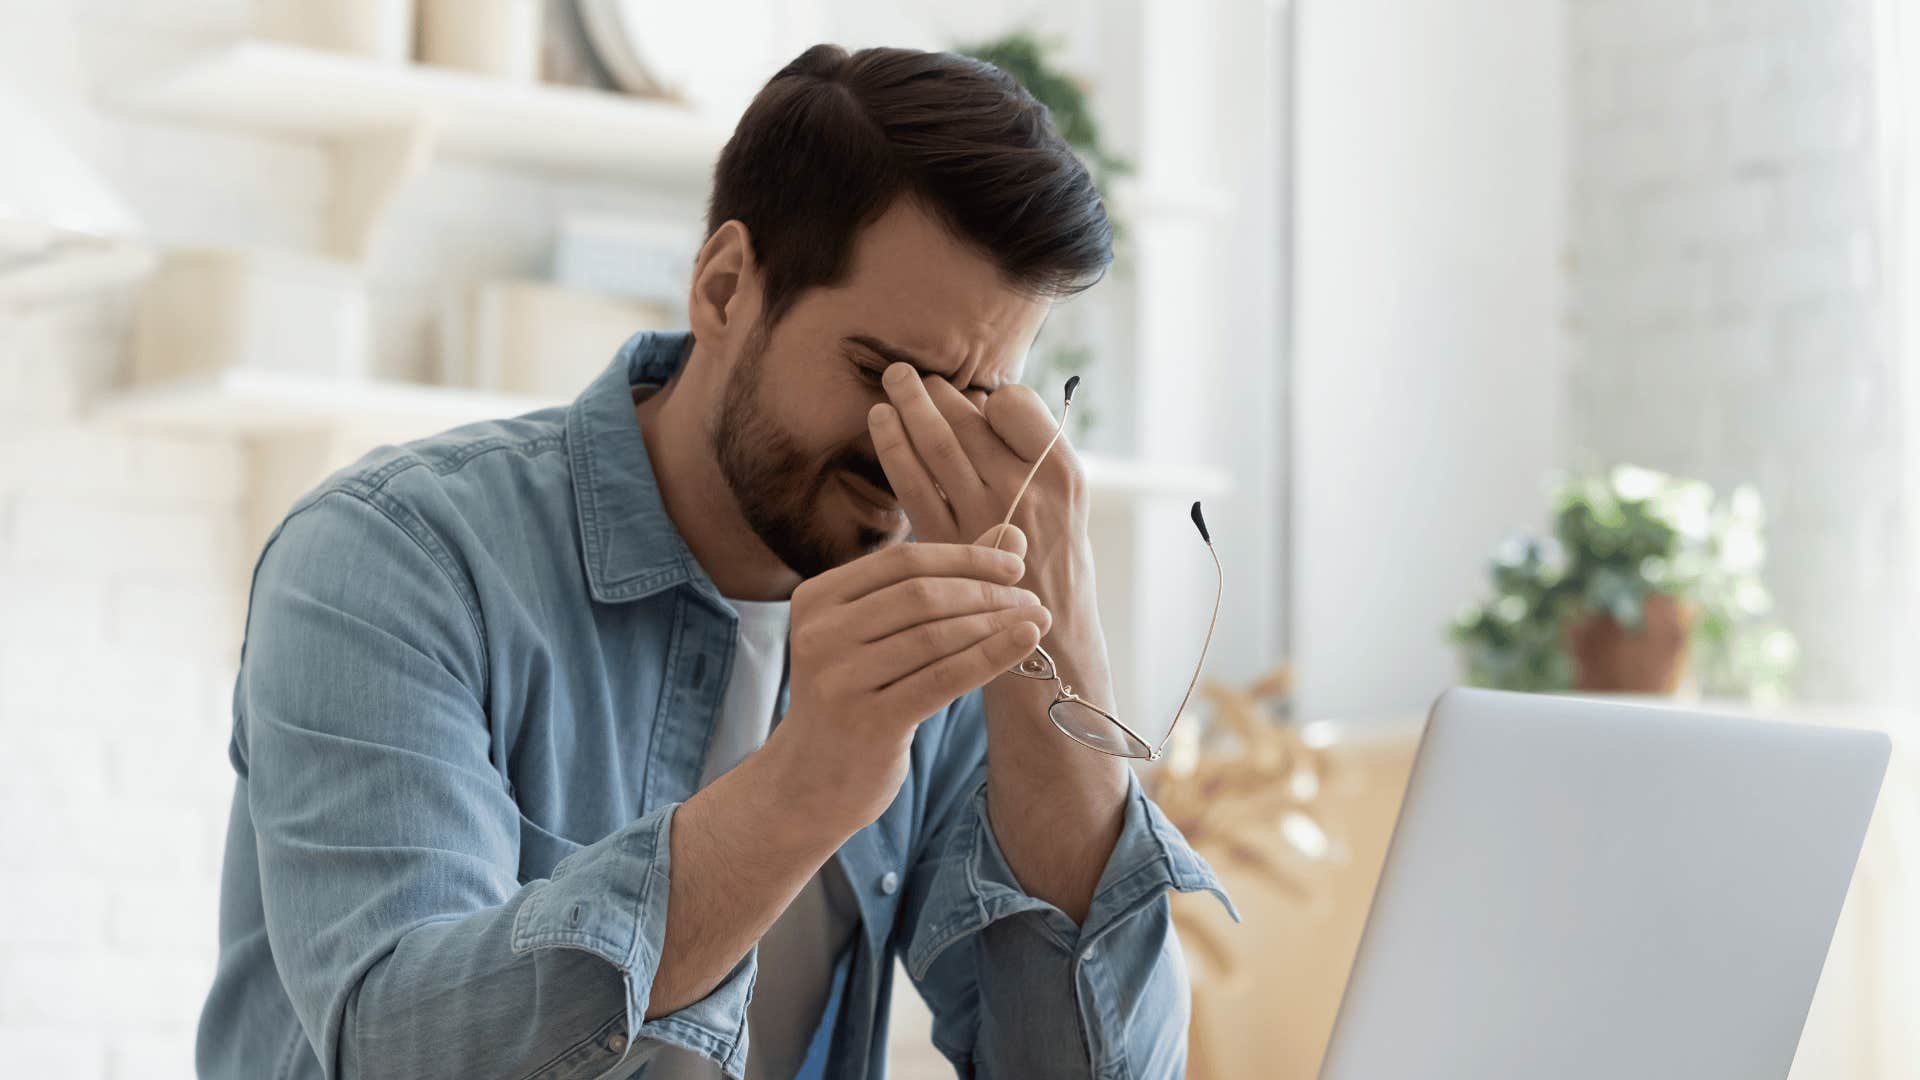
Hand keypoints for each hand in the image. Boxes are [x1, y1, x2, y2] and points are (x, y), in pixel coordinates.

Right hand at [762, 540, 1051, 835]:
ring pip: (935, 636)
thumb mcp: (882, 635)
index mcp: (817, 598)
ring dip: (995, 624)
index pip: (903, 561)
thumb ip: (939, 582)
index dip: (965, 557)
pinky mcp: (867, 721)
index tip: (1014, 565)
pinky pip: (943, 678)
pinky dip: (991, 655)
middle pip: (920, 594)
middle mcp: (821, 633)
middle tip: (1030, 599)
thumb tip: (1010, 534)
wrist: (812, 781)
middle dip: (985, 592)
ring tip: (1037, 621)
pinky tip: (1024, 642)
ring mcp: (839, 679)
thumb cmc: (857, 696)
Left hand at [868, 364, 1110, 715]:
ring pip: (938, 445)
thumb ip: (1030, 460)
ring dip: (909, 407)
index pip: (1015, 405)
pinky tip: (880, 424)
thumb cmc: (1056, 569)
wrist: (1053, 645)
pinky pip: (914, 485)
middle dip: (934, 391)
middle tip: (906, 372)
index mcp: (1062, 473)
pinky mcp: (949, 546)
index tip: (974, 396)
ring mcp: (985, 518)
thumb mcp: (1065, 507)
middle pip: (969, 422)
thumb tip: (982, 404)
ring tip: (891, 382)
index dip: (988, 396)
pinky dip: (894, 448)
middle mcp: (1026, 491)